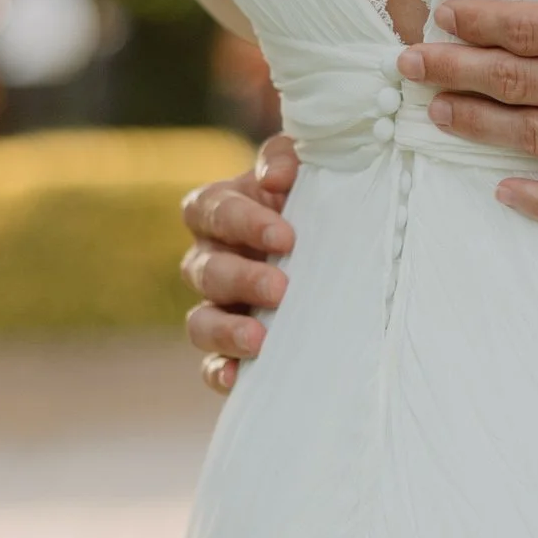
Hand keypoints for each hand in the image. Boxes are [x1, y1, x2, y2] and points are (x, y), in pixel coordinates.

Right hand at [180, 134, 300, 393]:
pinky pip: (210, 365)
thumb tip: (278, 176)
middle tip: (280, 288)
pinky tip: (237, 378)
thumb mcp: (306, 168)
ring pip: (199, 322)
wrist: (337, 239)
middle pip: (205, 270)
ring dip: (225, 330)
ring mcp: (217, 306)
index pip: (211, 211)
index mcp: (219, 210)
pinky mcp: (229, 347)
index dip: (242, 222)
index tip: (285, 235)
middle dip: (241, 279)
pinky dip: (219, 372)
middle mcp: (210, 259)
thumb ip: (288, 159)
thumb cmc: (313, 197)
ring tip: (259, 339)